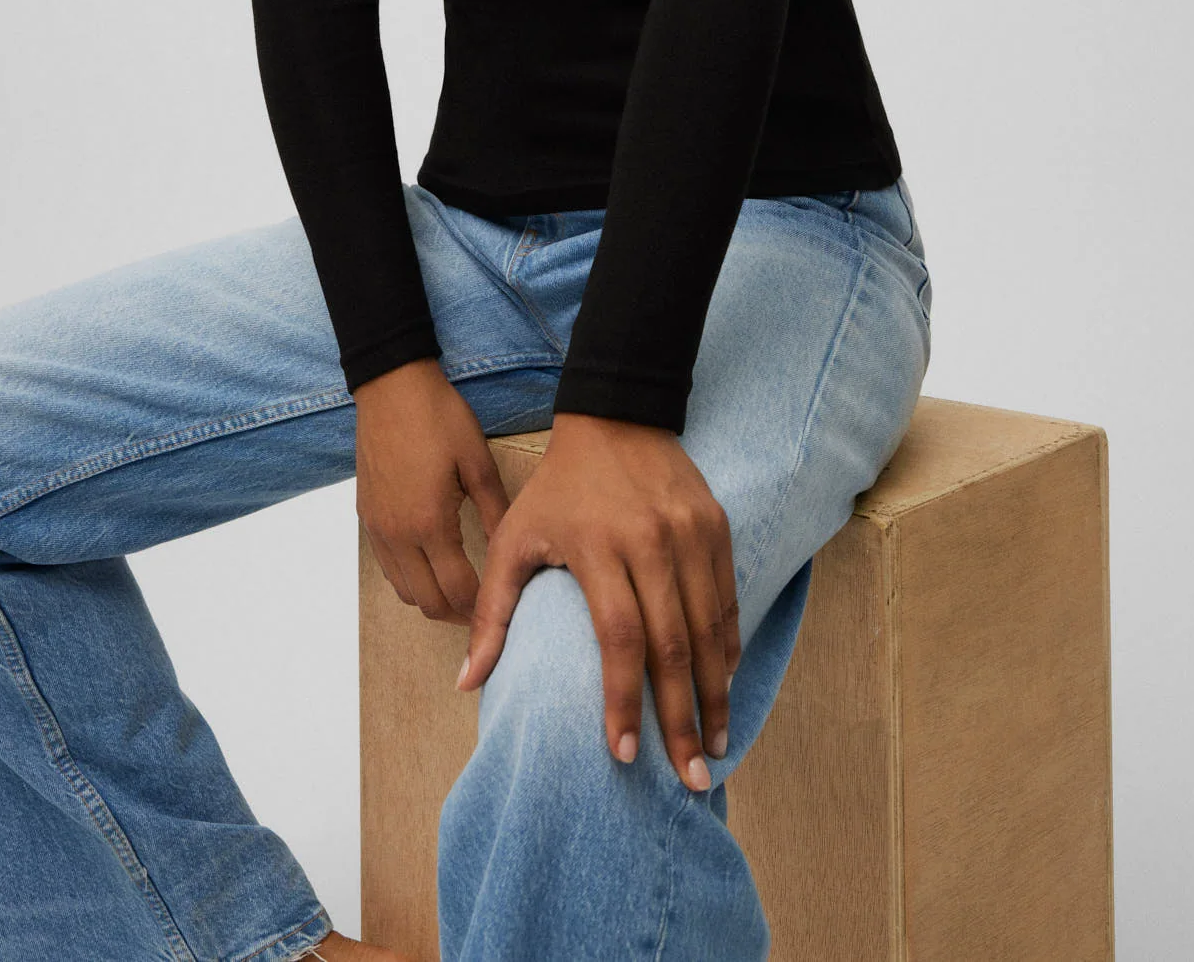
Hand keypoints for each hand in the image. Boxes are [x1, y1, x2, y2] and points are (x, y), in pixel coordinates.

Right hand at [353, 358, 511, 621]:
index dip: (481, 609)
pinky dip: (409, 578)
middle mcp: (397, 534)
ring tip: (459, 590)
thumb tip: (510, 550)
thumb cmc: (440, 417)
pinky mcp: (366, 516)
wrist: (392, 386)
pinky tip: (430, 564)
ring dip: (431, 599)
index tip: (500, 610)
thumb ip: (495, 512)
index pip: (457, 590)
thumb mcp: (478, 462)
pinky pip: (387, 566)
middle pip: (426, 602)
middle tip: (483, 611)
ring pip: (402, 590)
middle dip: (456, 614)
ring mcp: (377, 527)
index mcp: (429, 523)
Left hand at [457, 411, 742, 790]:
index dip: (622, 700)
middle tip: (689, 778)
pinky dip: (726, 645)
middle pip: (672, 645)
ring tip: (714, 747)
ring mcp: (690, 533)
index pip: (619, 637)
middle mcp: (651, 542)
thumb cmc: (557, 487)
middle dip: (682, 718)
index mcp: (599, 547)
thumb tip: (466, 682)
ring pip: (709, 628)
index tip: (622, 755)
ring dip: (714, 693)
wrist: (617, 416)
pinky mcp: (715, 526)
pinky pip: (726, 598)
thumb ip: (492, 611)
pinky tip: (723, 684)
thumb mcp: (513, 538)